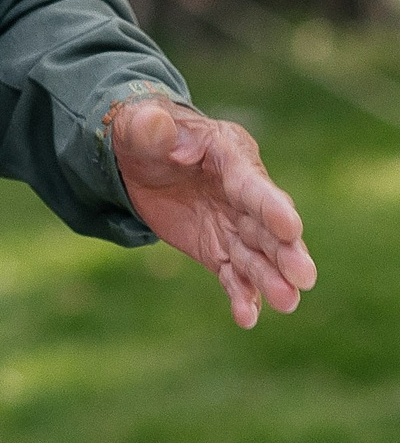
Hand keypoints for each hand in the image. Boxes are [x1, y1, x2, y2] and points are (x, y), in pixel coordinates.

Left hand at [107, 97, 316, 327]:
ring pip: (257, 255)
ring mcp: (232, 225)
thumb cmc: (145, 134)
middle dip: (286, 250)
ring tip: (286, 302)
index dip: (270, 205)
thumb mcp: (140, 127)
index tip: (291, 227)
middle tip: (304, 277)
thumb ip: (150, 128)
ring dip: (270, 278)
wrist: (138, 159)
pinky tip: (246, 317)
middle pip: (267, 226)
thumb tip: (155, 125)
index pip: (252, 184)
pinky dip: (240, 295)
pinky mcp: (218, 250)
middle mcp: (241, 193)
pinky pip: (232, 275)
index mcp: (230, 155)